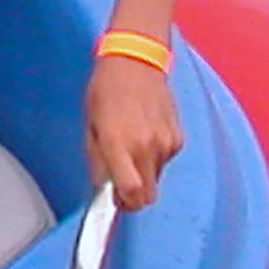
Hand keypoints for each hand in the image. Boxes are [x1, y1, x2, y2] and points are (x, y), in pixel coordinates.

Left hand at [85, 54, 182, 209]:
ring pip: (156, 178)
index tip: (117, 202)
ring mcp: (166, 143)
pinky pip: (165, 161)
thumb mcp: (90, 127)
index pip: (132, 193)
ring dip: (144, 173)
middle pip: (149, 195)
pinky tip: (146, 135)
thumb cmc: (106, 92)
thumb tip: (103, 189)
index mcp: (120, 144)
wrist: (135, 63)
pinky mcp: (178, 138)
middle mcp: (146, 147)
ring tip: (131, 147)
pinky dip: (155, 157)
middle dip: (135, 196)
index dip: (125, 204)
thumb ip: (97, 162)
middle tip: (122, 183)